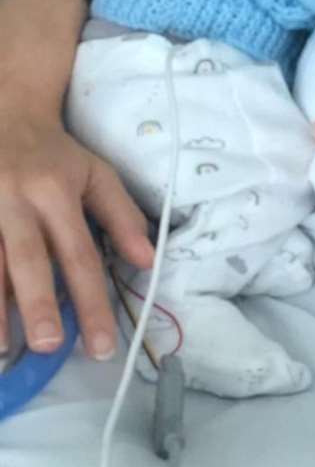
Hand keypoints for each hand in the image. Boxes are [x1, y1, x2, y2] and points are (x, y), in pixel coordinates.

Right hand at [0, 108, 154, 358]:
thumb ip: (122, 216)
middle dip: (38, 304)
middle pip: (29, 259)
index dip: (92, 302)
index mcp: (57, 192)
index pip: (80, 254)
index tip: (101, 347)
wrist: (5, 114)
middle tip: (49, 348)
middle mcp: (17, 201)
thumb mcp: (96, 172)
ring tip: (2, 352)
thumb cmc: (54, 153)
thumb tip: (148, 262)